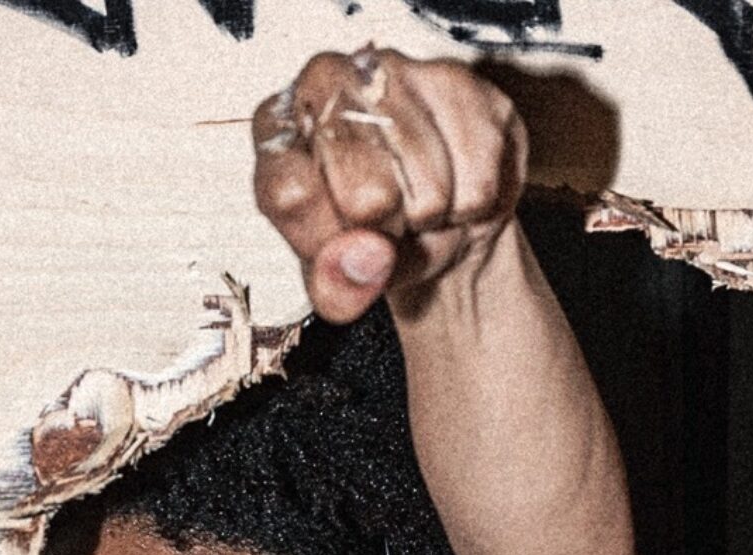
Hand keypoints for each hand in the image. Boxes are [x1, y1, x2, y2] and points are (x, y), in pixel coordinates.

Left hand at [253, 47, 526, 322]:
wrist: (440, 223)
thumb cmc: (374, 237)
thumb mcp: (339, 279)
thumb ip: (336, 284)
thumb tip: (364, 259)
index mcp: (276, 132)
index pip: (290, 195)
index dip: (328, 240)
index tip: (347, 247)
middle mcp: (325, 84)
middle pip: (362, 191)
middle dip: (386, 229)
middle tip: (388, 225)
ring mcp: (393, 72)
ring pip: (427, 187)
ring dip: (431, 218)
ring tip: (420, 208)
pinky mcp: (458, 83)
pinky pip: (475, 180)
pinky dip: (468, 204)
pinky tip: (453, 187)